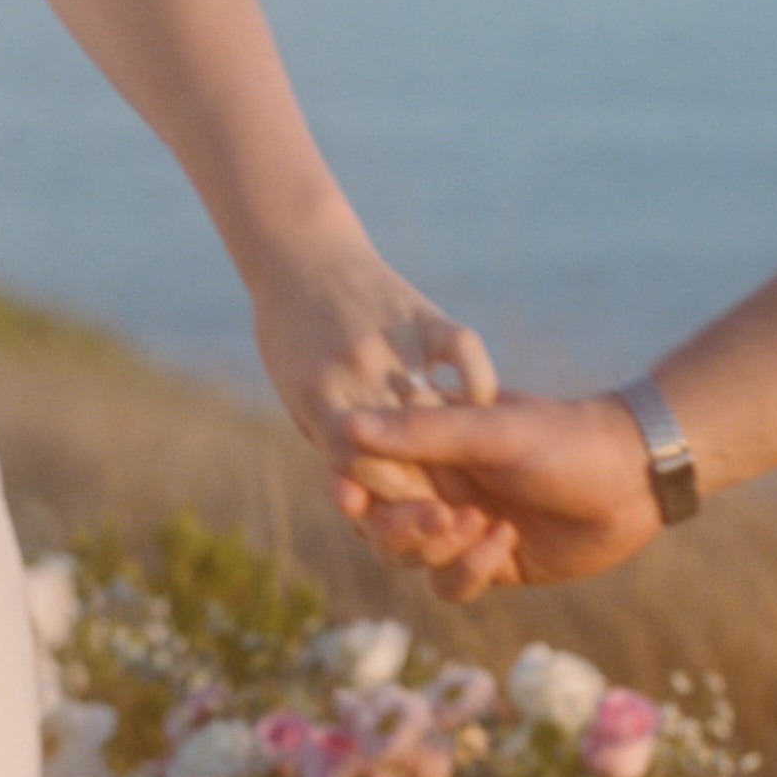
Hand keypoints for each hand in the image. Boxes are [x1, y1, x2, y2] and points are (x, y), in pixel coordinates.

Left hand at [248, 238, 498, 504]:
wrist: (299, 256)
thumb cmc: (294, 340)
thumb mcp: (300, 397)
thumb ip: (333, 446)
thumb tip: (355, 506)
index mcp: (317, 398)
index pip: (362, 469)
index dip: (392, 501)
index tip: (416, 520)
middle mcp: (356, 371)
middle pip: (405, 449)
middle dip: (433, 488)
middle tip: (462, 511)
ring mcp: (392, 340)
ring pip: (438, 411)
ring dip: (461, 449)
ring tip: (480, 474)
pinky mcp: (425, 314)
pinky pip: (464, 353)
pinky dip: (478, 382)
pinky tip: (482, 406)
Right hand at [334, 393, 661, 600]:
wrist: (635, 477)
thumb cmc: (564, 437)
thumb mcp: (493, 430)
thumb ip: (422, 432)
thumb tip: (345, 424)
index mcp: (428, 443)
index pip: (364, 469)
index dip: (347, 484)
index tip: (347, 498)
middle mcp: (436, 486)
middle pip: (378, 524)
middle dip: (400, 526)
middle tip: (440, 516)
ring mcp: (460, 527)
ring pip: (408, 560)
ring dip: (436, 549)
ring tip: (482, 523)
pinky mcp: (489, 563)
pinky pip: (451, 584)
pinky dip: (469, 570)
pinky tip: (507, 540)